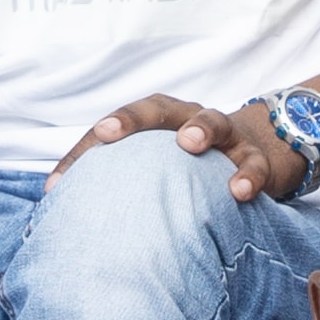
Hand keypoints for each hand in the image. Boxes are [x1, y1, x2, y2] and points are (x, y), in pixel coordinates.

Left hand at [51, 88, 316, 202]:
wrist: (258, 151)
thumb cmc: (189, 165)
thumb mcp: (157, 166)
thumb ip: (119, 182)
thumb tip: (62, 209)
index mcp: (157, 121)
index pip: (116, 127)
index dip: (88, 145)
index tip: (62, 174)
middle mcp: (187, 119)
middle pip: (159, 110)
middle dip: (133, 119)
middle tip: (110, 133)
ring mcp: (225, 136)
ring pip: (213, 121)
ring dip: (200, 129)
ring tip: (190, 143)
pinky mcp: (256, 158)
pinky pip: (254, 164)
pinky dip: (247, 176)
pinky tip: (238, 193)